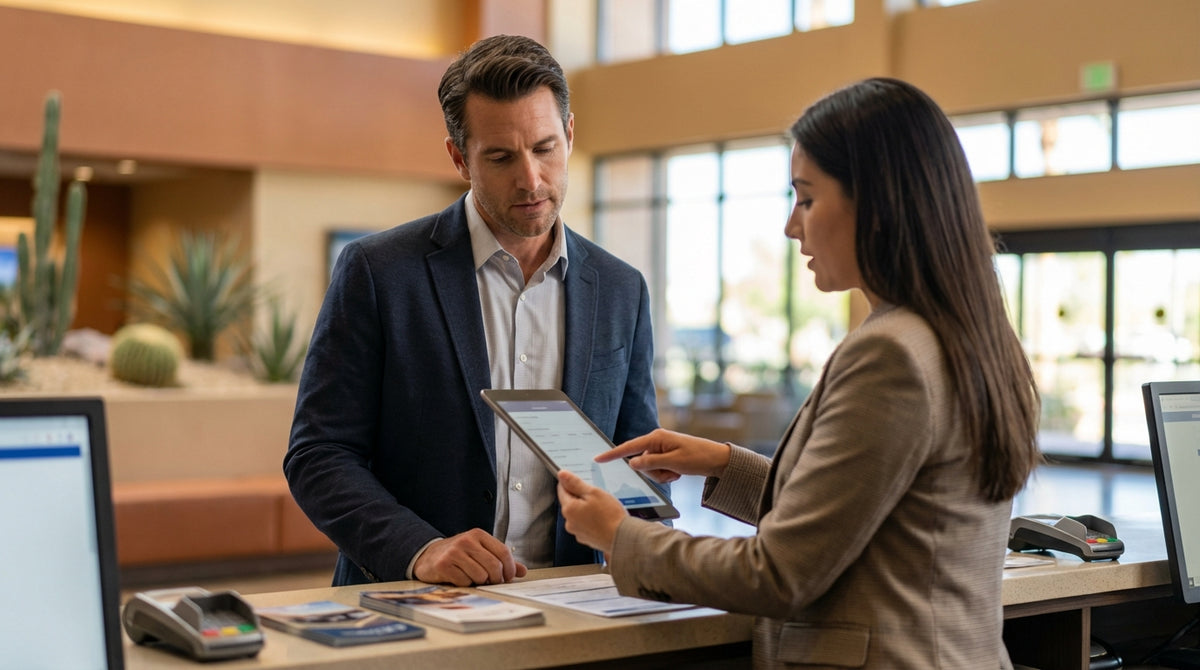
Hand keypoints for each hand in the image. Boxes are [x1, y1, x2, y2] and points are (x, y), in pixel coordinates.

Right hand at [412, 528, 526, 585]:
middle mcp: (467, 541)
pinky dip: (465, 584)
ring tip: (473, 577)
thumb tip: (522, 571)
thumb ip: (501, 560)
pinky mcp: (444, 565)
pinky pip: (465, 581)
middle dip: (496, 578)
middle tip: (492, 582)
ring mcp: (454, 552)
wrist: (429, 556)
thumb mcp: (480, 552)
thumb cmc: (459, 555)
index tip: (508, 577)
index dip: (509, 568)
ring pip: (481, 576)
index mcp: (478, 535)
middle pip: (494, 565)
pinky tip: (459, 577)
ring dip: (480, 582)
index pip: (503, 552)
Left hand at [557, 470, 625, 554]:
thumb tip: (562, 474)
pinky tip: (602, 519)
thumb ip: (576, 483)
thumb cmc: (610, 515)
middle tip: (597, 497)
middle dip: (581, 497)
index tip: (581, 482)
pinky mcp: (585, 539)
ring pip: (578, 514)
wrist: (622, 538)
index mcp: (569, 509)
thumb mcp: (594, 493)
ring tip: (602, 509)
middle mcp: (569, 522)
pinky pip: (585, 525)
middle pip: (570, 503)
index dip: (571, 483)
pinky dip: (591, 521)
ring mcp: (577, 532)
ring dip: (586, 510)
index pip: (562, 490)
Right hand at [597, 428, 731, 481]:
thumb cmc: (698, 458)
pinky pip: (658, 470)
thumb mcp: (673, 462)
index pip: (629, 447)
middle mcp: (656, 441)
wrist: (717, 460)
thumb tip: (632, 463)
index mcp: (656, 438)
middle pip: (641, 462)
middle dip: (654, 472)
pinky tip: (678, 472)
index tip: (598, 458)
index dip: (613, 454)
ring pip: (649, 469)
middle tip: (672, 472)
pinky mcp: (666, 456)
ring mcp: (661, 449)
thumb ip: (650, 463)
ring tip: (677, 472)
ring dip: (662, 475)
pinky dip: (666, 474)